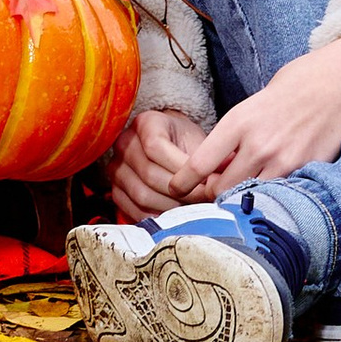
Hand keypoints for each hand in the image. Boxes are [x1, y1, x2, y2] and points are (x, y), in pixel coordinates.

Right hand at [108, 105, 208, 220]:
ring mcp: (117, 168)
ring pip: (142, 195)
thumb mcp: (198, 141)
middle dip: (181, 193)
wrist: (170, 147)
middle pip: (149, 175)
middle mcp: (125, 143)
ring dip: (171, 208)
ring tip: (192, 210)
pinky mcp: (116, 191)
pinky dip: (157, 218)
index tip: (205, 182)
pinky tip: (175, 218)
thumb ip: (208, 159)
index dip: (181, 169)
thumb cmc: (185, 143)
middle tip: (204, 202)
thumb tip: (224, 181)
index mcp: (145, 123)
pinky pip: (134, 210)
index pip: (155, 147)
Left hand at [188, 34, 340, 190]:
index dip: (184, 181)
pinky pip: (280, 196)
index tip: (175, 189)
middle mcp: (258, 144)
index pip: (200, 163)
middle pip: (221, 189)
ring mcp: (284, 161)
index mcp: (239, 121)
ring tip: (242, 195)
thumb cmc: (293, 89)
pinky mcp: (306, 172)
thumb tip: (216, 167)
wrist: (338, 84)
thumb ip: (236, 137)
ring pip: (250, 198)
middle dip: (214, 195)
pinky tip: (272, 192)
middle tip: (213, 195)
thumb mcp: (253, 106)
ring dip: (242, 200)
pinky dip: (272, 199)